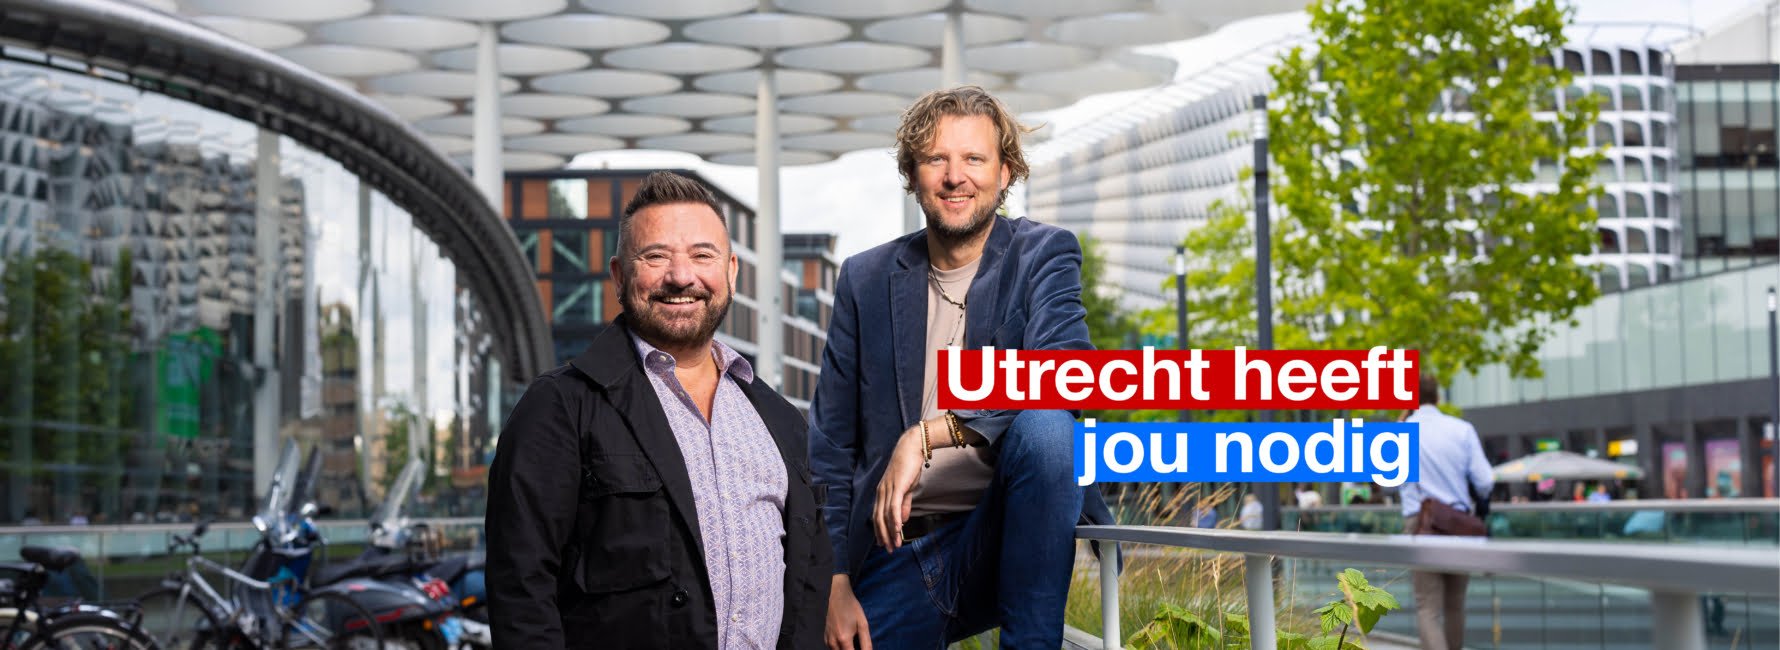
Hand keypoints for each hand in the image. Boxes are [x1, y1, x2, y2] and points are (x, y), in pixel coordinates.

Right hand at [825, 574, 871, 649]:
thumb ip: (866, 642)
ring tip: (853, 644)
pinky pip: (832, 648)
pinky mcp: (825, 637)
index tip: (862, 649)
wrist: (836, 594)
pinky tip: (846, 642)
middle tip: (858, 645)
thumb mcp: (863, 624)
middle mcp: (833, 642)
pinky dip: (839, 648)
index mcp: (843, 639)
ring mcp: (827, 639)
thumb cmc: (851, 607)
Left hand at [872, 423, 926, 550]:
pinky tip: (898, 529)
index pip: (877, 516)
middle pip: (878, 519)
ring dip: (890, 532)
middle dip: (883, 536)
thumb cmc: (909, 467)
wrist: (911, 448)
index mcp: (882, 493)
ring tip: (894, 544)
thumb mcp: (906, 489)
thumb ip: (903, 504)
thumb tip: (903, 519)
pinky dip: (895, 520)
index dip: (880, 531)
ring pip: (885, 515)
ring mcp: (887, 489)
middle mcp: (881, 492)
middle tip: (888, 549)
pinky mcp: (896, 487)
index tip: (884, 544)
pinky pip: (894, 507)